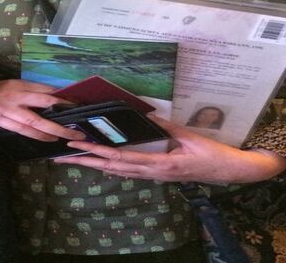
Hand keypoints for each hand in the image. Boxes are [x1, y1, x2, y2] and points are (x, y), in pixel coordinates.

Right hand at [0, 79, 84, 141]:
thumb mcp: (6, 82)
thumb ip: (24, 89)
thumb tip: (48, 96)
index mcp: (16, 83)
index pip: (44, 89)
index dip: (61, 97)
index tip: (77, 104)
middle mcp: (13, 95)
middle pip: (43, 105)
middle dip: (62, 115)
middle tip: (78, 127)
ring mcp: (5, 110)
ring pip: (33, 123)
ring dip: (52, 131)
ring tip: (67, 137)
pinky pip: (20, 130)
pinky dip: (35, 136)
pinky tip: (47, 140)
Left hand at [59, 115, 285, 183]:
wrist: (229, 171)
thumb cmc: (211, 154)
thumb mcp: (189, 137)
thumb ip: (167, 127)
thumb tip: (145, 114)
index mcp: (158, 164)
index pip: (120, 158)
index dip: (96, 151)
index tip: (76, 144)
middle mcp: (151, 173)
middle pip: (111, 168)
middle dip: (84, 161)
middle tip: (60, 155)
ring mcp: (152, 176)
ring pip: (116, 171)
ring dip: (93, 164)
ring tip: (70, 159)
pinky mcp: (155, 174)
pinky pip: (127, 171)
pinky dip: (109, 166)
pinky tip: (98, 163)